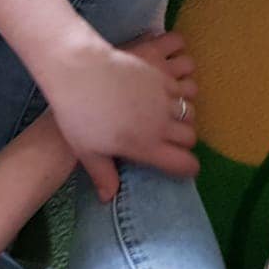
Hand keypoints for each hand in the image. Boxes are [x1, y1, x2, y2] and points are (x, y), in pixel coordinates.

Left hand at [43, 31, 198, 200]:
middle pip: (191, 136)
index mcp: (146, 144)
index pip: (184, 163)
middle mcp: (162, 122)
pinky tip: (164, 90)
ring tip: (167, 113)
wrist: (80, 70)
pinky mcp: (163, 75)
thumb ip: (103, 174)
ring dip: (182, 115)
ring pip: (190, 110)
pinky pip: (183, 88)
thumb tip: (109, 197)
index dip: (187, 167)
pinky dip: (178, 91)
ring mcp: (165, 96)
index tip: (182, 167)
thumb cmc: (78, 114)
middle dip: (184, 141)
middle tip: (169, 139)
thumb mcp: (87, 151)